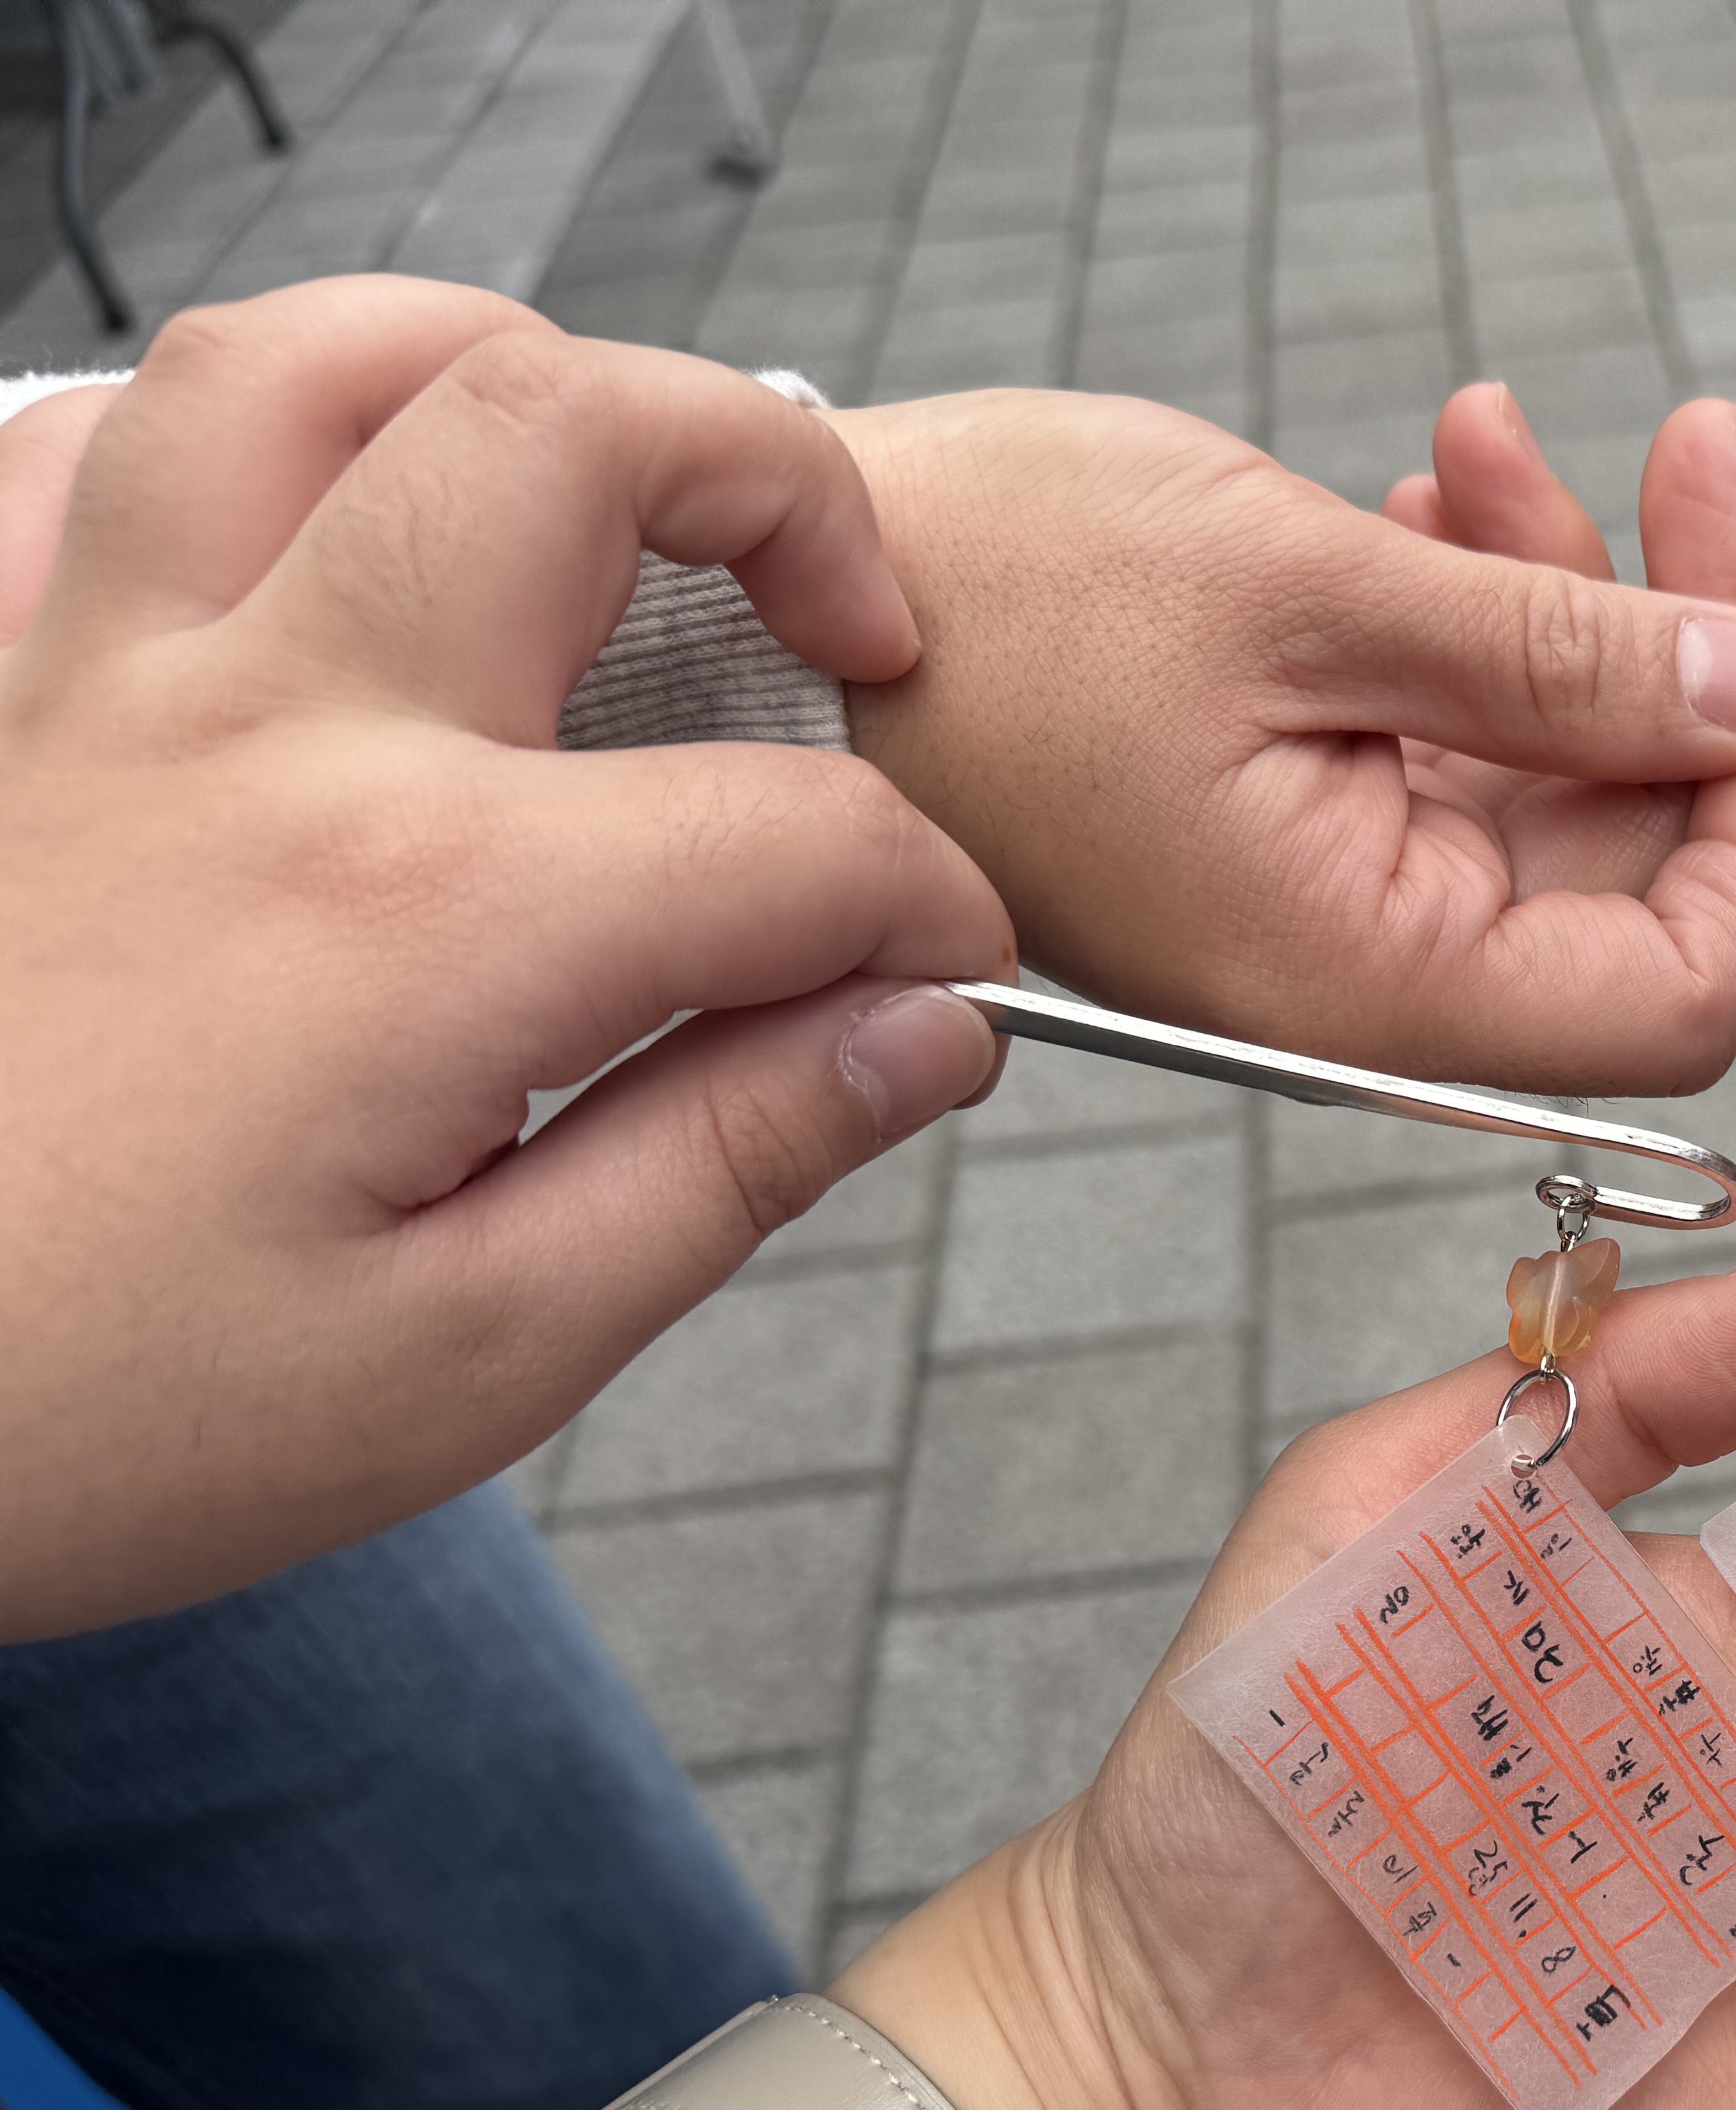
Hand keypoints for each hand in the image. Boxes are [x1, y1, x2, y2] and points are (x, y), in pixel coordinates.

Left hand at [0, 277, 1012, 1639]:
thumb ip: (730, 1157)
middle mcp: (264, 736)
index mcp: (426, 913)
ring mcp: (89, 685)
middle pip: (568, 433)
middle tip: (846, 621)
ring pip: (308, 363)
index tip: (943, 978)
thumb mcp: (480, 1356)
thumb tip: (923, 1034)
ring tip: (605, 495)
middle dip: (778, 483)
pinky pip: (74, 449)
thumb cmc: (95, 1415)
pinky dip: (225, 446)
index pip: (796, 832)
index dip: (928, 903)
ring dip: (502, 379)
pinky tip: (316, 547)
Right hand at [825, 381, 1735, 1093]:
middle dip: (1686, 654)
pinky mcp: (1301, 827)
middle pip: (1641, 864)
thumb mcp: (1306, 592)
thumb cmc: (976, 603)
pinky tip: (1448, 500)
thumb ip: (1565, 657)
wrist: (773, 604)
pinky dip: (1485, 623)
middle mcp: (1367, 976)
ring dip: (1576, 603)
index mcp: (1369, 981)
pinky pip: (1460, 750)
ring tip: (1503, 444)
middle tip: (1683, 459)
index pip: (1682, 989)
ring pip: (1559, 783)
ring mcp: (1336, 903)